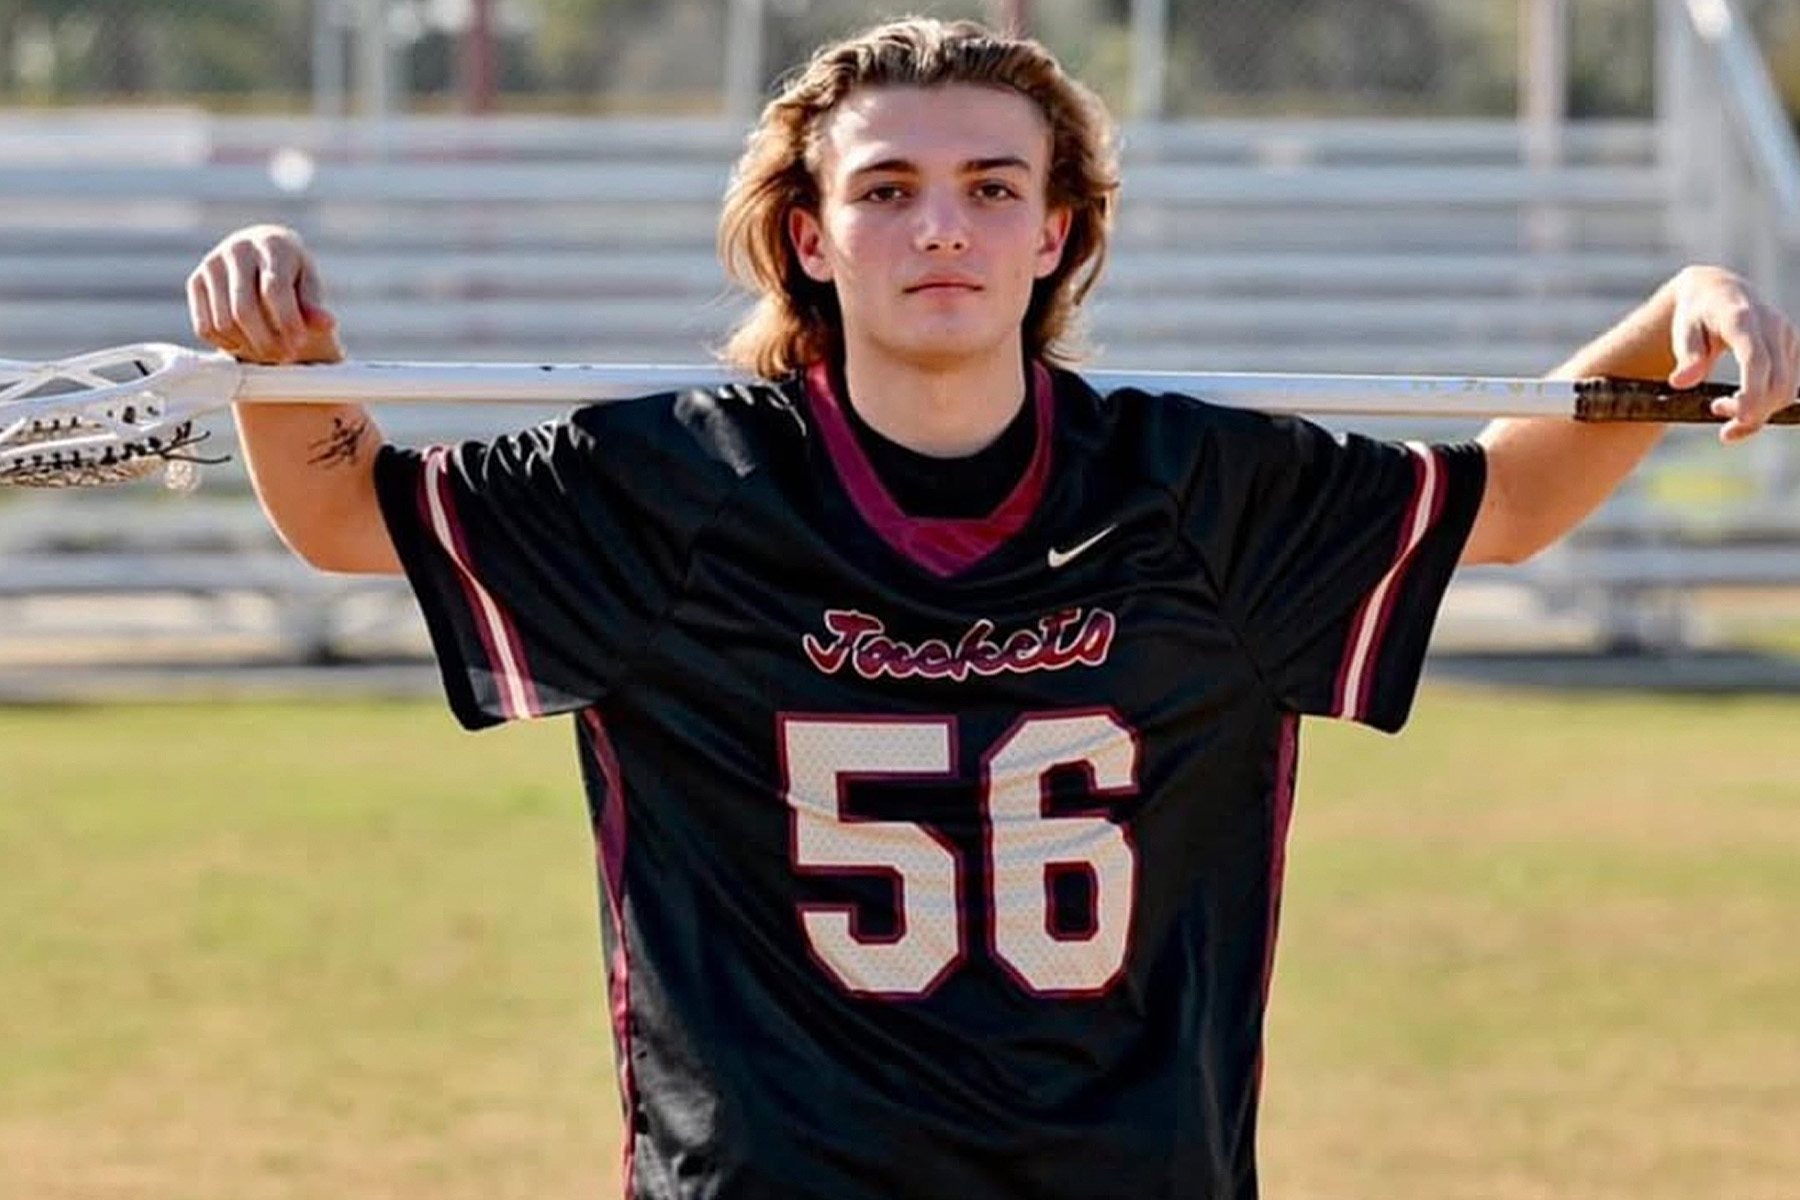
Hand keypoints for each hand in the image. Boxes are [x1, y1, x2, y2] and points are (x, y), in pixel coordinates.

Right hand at [187, 224, 343, 365]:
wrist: (262, 259)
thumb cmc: (293, 276)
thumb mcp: (310, 286)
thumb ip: (314, 306)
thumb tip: (327, 324)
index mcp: (272, 244)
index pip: (274, 289)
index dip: (287, 321)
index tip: (299, 343)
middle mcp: (238, 249)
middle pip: (243, 310)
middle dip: (266, 341)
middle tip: (286, 355)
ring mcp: (212, 264)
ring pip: (223, 322)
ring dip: (249, 347)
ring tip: (272, 350)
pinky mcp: (195, 282)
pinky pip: (205, 328)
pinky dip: (227, 344)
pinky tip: (248, 343)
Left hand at [1666, 265, 1799, 442]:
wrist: (1719, 292)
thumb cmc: (1696, 315)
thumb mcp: (1683, 331)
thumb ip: (1686, 357)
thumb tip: (1680, 382)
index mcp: (1742, 319)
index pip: (1756, 360)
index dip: (1753, 392)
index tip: (1742, 417)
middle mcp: (1772, 326)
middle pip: (1777, 381)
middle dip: (1752, 411)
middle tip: (1716, 414)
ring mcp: (1787, 336)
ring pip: (1787, 389)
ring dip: (1759, 412)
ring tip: (1720, 408)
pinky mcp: (1792, 348)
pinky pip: (1788, 386)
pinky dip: (1768, 406)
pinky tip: (1741, 406)